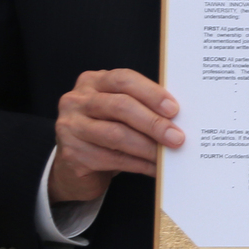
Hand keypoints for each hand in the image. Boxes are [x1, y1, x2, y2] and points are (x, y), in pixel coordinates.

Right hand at [48, 67, 181, 202]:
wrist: (75, 167)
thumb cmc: (105, 131)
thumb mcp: (119, 113)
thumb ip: (141, 107)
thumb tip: (177, 118)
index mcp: (93, 82)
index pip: (123, 80)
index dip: (151, 93)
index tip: (174, 109)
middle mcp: (77, 100)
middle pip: (120, 106)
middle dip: (152, 122)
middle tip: (176, 137)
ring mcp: (70, 127)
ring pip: (116, 135)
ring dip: (148, 147)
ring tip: (168, 155)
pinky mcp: (72, 154)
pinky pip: (112, 159)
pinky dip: (139, 164)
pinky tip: (155, 168)